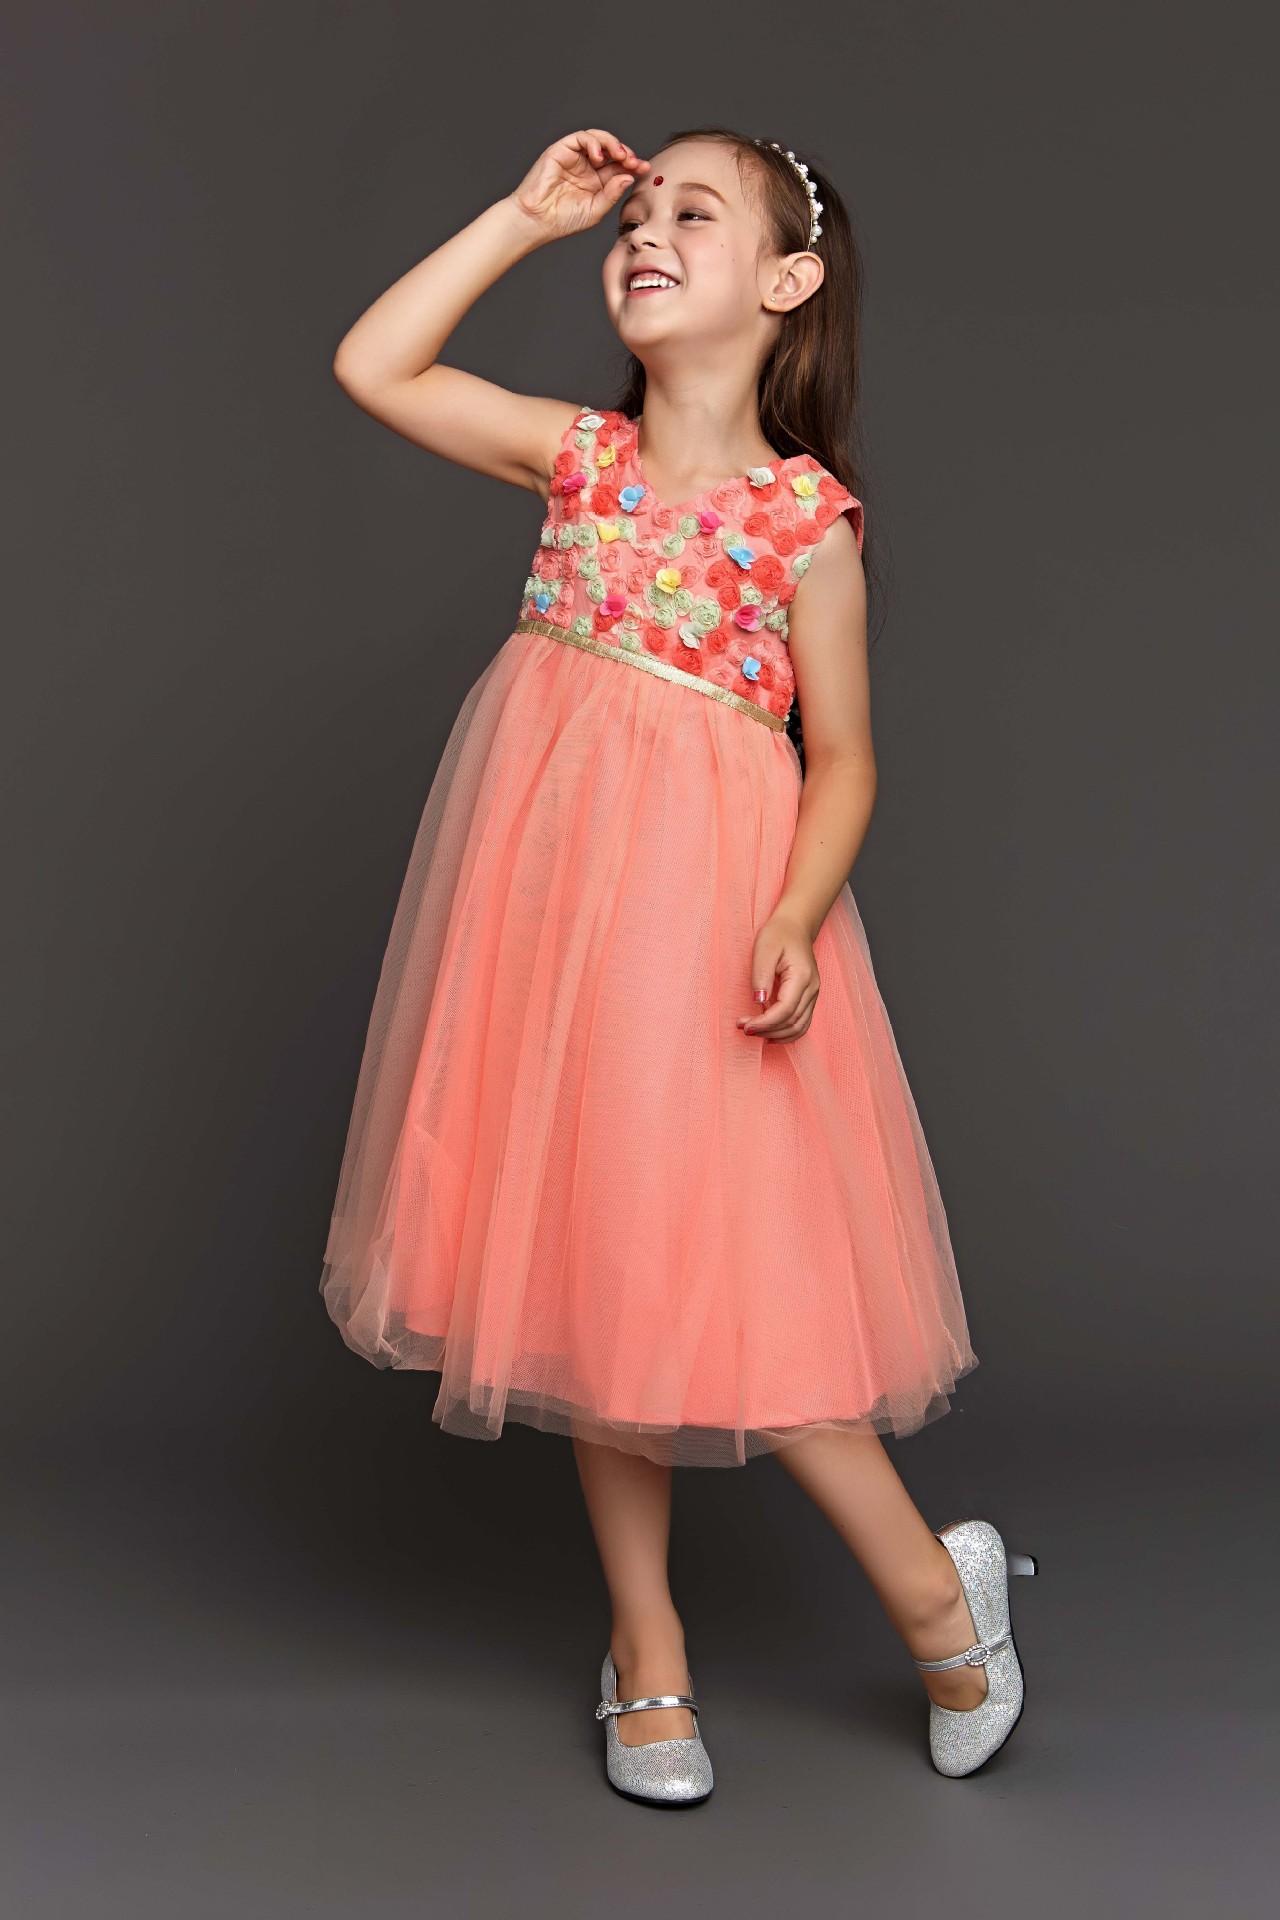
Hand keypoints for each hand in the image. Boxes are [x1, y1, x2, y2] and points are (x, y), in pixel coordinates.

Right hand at [507, 129, 647, 243]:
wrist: (537, 220)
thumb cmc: (562, 220)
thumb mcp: (595, 210)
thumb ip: (612, 194)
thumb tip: (629, 177)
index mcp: (596, 182)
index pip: (619, 168)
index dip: (633, 166)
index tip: (645, 169)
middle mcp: (586, 167)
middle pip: (612, 151)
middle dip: (626, 154)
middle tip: (634, 161)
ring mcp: (574, 157)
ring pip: (598, 139)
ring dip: (613, 143)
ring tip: (620, 155)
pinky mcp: (561, 150)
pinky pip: (581, 137)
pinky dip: (594, 142)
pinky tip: (599, 155)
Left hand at [737, 913, 819, 1042]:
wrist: (795, 927)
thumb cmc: (779, 934)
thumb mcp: (764, 949)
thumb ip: (761, 975)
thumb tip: (759, 1002)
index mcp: (802, 977)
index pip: (785, 1010)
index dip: (765, 1023)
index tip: (745, 1026)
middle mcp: (812, 989)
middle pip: (792, 1022)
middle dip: (767, 1030)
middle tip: (744, 1029)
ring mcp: (813, 995)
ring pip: (799, 1027)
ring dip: (776, 1035)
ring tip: (754, 1032)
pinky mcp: (808, 998)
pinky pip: (801, 1023)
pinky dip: (786, 1033)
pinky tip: (769, 1033)